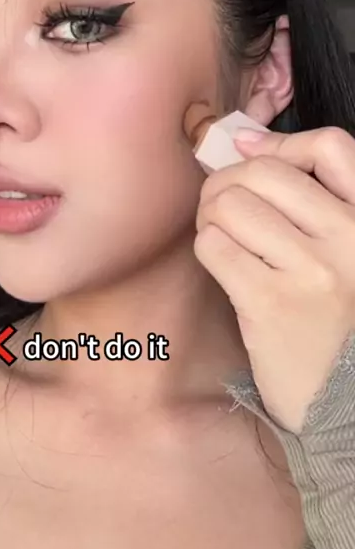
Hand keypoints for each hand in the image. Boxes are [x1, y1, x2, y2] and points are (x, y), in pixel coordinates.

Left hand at [194, 125, 354, 432]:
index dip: (280, 143)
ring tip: (220, 236)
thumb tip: (245, 143)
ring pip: (230, 205)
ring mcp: (312, 271)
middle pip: (264, 172)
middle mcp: (349, 238)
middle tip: (221, 206)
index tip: (251, 155)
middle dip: (227, 182)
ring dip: (211, 215)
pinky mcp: (271, 305)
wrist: (348, 405)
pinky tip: (221, 264)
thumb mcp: (350, 254)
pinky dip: (207, 248)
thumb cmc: (341, 323)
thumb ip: (317, 202)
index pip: (330, 147)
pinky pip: (215, 246)